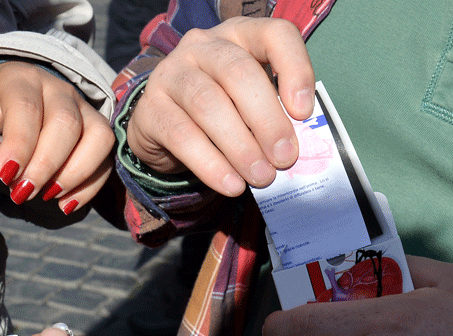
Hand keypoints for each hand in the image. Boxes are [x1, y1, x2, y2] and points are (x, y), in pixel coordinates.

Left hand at [0, 61, 114, 212]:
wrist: (11, 98)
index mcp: (16, 80)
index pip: (25, 107)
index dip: (19, 143)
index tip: (5, 176)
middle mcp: (55, 87)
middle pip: (65, 123)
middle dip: (45, 164)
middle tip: (21, 194)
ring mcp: (81, 106)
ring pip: (95, 137)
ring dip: (74, 173)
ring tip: (46, 197)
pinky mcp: (96, 128)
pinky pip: (106, 155)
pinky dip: (90, 184)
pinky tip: (65, 203)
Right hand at [126, 16, 314, 195]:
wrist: (165, 131)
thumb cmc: (222, 113)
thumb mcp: (251, 104)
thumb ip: (273, 114)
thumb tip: (293, 148)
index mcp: (238, 36)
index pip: (273, 35)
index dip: (294, 69)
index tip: (304, 112)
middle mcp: (201, 46)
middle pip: (238, 73)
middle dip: (267, 120)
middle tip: (285, 158)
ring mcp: (170, 74)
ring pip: (208, 104)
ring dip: (240, 146)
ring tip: (261, 177)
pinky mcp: (149, 108)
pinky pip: (181, 136)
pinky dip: (210, 164)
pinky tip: (230, 184)